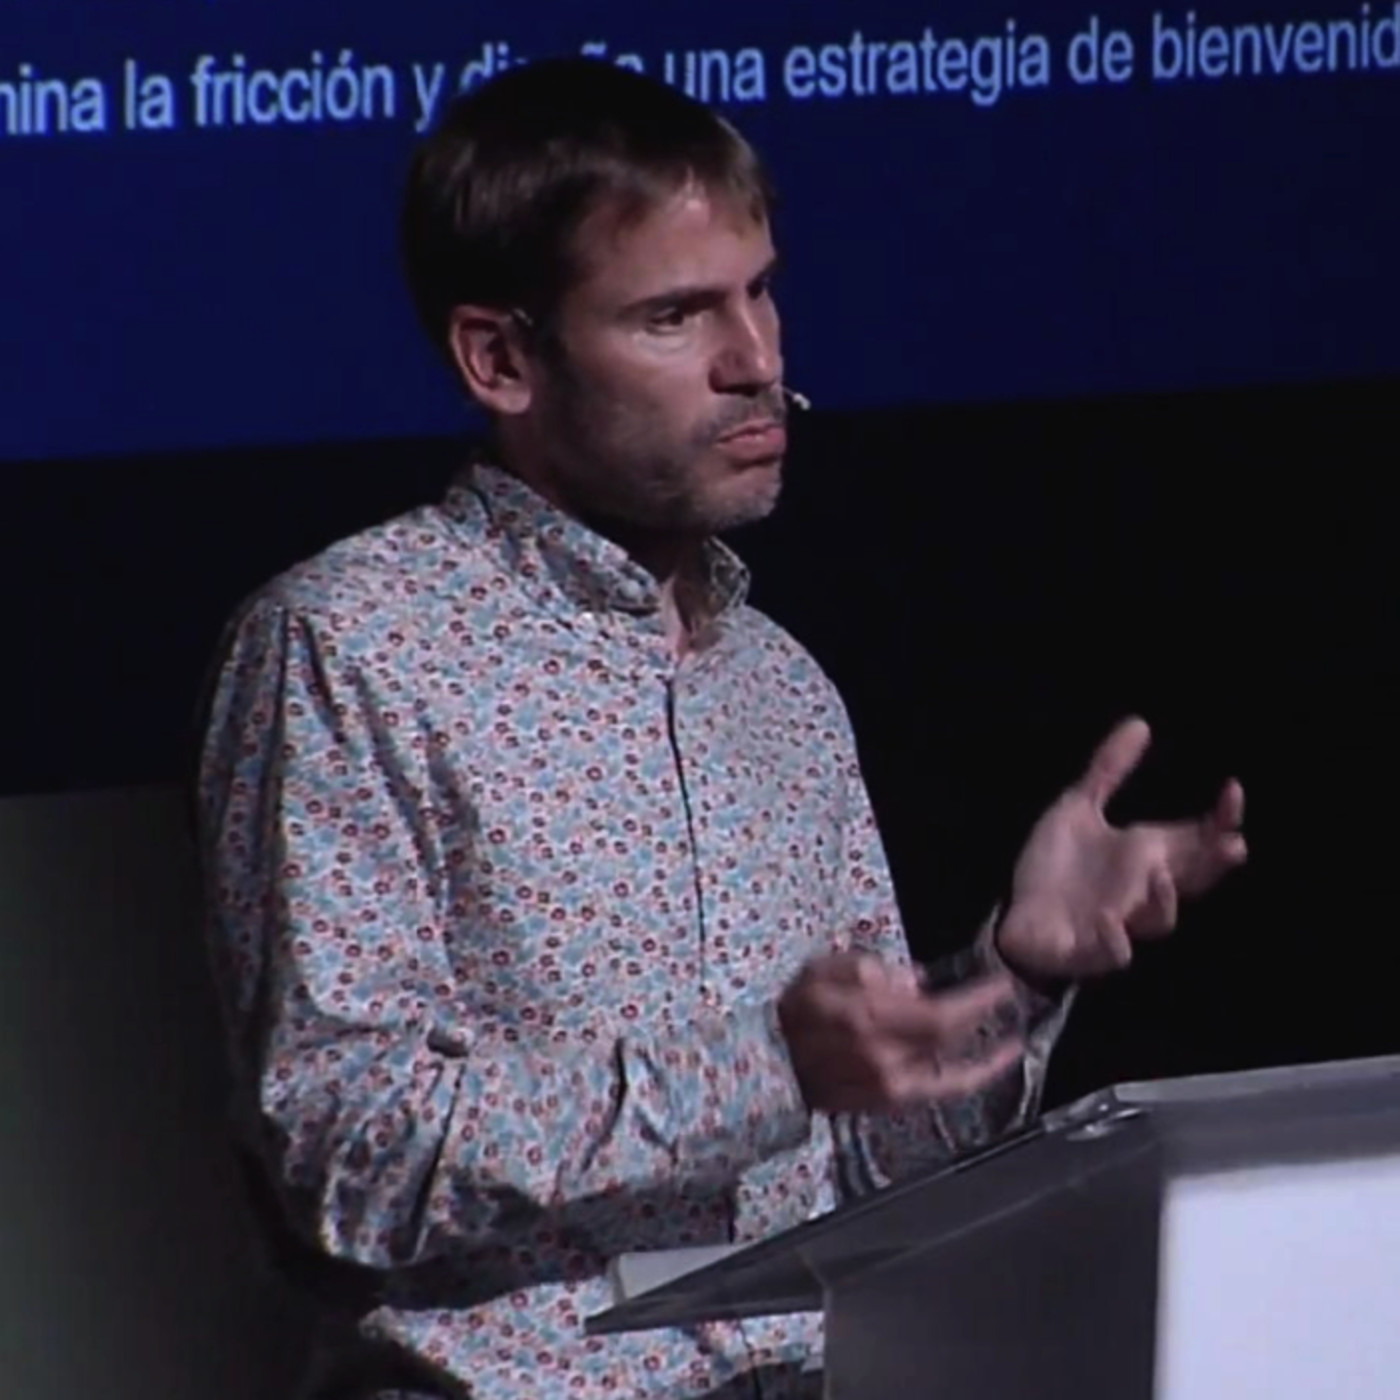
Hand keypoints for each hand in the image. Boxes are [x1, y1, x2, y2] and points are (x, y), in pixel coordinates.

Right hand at [777, 952, 1025, 1113]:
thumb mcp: (820, 970)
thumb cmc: (794, 1008)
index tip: (1003, 985)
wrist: (767, 1062)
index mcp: (867, 1017)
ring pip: (948, 1073)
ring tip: (1008, 1044)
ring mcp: (885, 1086)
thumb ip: (865, 969)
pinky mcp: (883, 1104)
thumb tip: (915, 980)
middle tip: (1008, 1001)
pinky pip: (932, 1093)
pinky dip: (961, 1081)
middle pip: (948, 1040)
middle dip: (983, 1019)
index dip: (977, 1001)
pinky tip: (979, 1069)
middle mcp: (883, 1056)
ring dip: (982, 1058)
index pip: (940, 1012)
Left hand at [997, 717, 1246, 981]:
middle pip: (1194, 881)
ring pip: (1159, 920)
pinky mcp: (1088, 950)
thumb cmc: (1055, 868)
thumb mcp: (1076, 810)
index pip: (1198, 839)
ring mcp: (1119, 923)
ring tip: (1159, 872)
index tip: (1232, 788)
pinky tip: (1108, 920)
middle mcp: (1140, 890)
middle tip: (1233, 844)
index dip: (1222, 819)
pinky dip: (1114, 940)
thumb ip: (1107, 771)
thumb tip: (1140, 722)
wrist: (1017, 918)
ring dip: (1164, 899)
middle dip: (1214, 864)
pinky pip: (1112, 953)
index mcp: (1143, 855)